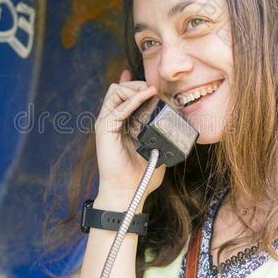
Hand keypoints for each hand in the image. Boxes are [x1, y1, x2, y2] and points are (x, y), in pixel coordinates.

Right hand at [94, 69, 166, 203]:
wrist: (128, 192)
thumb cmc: (141, 174)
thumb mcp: (156, 148)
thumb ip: (160, 134)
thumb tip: (173, 123)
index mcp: (120, 124)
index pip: (123, 95)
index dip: (134, 85)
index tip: (150, 84)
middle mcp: (111, 121)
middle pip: (119, 89)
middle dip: (137, 85)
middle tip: (153, 90)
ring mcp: (106, 123)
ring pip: (115, 91)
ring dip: (134, 88)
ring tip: (150, 92)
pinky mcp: (105, 129)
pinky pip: (118, 106)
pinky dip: (133, 99)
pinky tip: (147, 96)